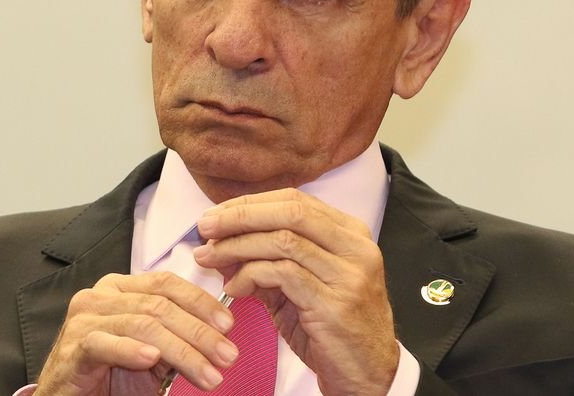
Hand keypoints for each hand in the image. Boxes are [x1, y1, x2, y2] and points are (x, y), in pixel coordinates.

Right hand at [35, 272, 238, 395]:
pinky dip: (131, 351)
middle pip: (159, 306)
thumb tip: (219, 336)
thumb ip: (177, 337)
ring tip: (207, 373)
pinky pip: (105, 343)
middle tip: (227, 356)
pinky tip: (152, 361)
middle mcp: (101, 296)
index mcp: (121, 288)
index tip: (228, 325)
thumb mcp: (152, 352)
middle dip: (199, 332)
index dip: (201, 302)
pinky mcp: (72, 346)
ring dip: (181, 351)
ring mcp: (84, 318)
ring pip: (142, 325)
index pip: (166, 283)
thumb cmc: (109, 374)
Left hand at [193, 189, 399, 395]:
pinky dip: (250, 275)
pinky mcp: (335, 304)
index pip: (295, 200)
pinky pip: (283, 275)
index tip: (217, 214)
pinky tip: (234, 287)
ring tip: (211, 258)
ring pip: (283, 240)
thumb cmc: (333, 330)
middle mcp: (355, 248)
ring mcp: (348, 275)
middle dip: (241, 216)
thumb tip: (221, 245)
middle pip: (290, 211)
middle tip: (206, 228)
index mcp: (350, 234)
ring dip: (238, 246)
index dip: (251, 204)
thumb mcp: (299, 289)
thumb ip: (266, 264)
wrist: (366, 374)